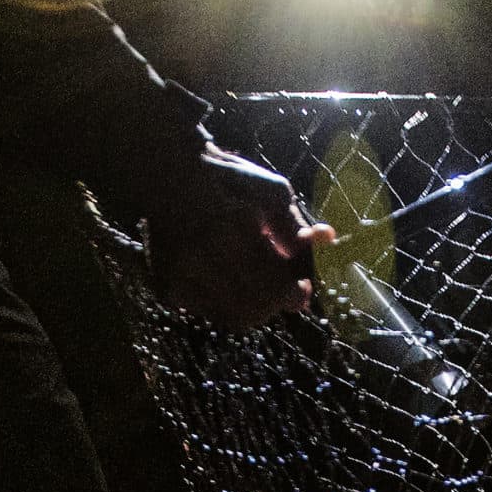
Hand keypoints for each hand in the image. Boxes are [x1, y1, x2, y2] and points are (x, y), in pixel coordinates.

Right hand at [148, 146, 336, 330]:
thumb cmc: (227, 180)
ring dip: (254, 307)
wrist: (167, 174)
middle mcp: (204, 254)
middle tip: (283, 291)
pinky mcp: (167, 286)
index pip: (275, 285)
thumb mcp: (269, 188)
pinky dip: (226, 303)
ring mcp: (181, 274)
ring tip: (257, 285)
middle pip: (257, 308)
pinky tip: (228, 279)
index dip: (295, 294)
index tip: (302, 288)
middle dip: (276, 302)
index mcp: (234, 226)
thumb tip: (325, 239)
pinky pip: (210, 313)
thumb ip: (295, 220)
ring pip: (234, 317)